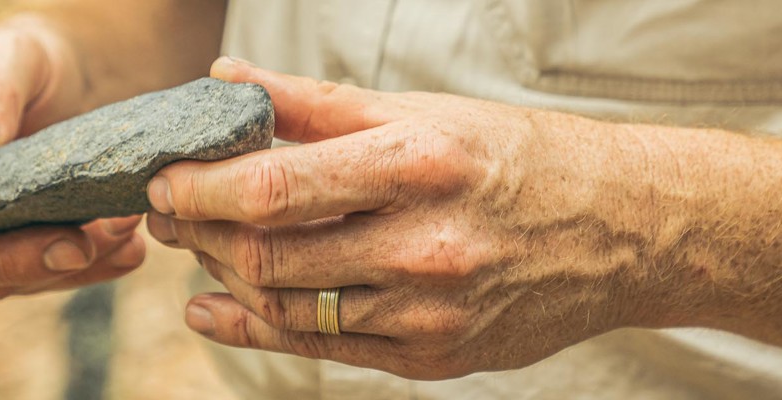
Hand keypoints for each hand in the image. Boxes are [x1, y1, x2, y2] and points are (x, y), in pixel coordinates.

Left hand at [146, 58, 695, 378]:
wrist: (621, 231)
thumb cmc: (516, 158)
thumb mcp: (424, 112)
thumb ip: (317, 104)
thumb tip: (228, 82)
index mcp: (417, 166)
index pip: (273, 189)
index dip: (199, 188)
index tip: (160, 177)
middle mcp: (422, 246)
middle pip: (268, 255)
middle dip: (196, 233)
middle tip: (165, 212)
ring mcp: (428, 313)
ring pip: (288, 308)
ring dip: (225, 278)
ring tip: (198, 247)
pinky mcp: (433, 358)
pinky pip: (323, 347)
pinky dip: (257, 329)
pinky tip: (218, 309)